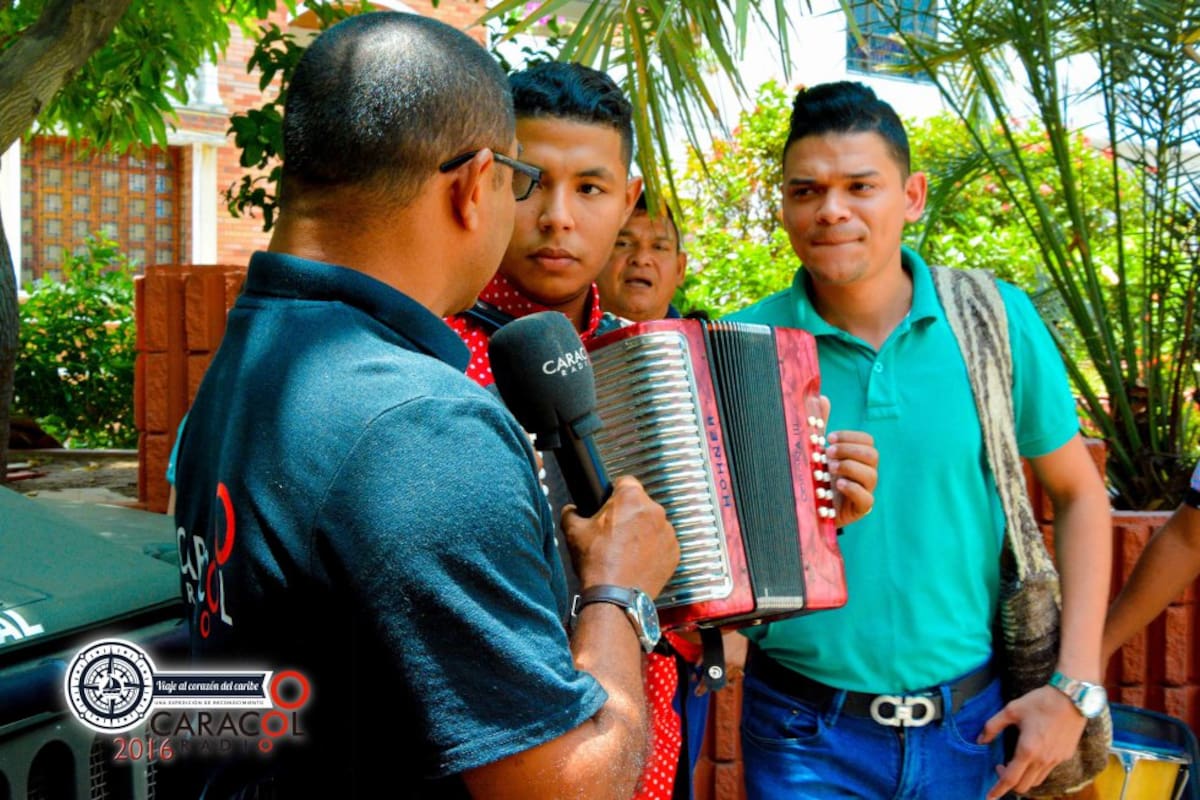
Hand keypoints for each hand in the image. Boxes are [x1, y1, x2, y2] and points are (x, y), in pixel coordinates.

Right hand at [562, 474, 679, 596]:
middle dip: (629, 514)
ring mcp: (667, 532)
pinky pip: (662, 544)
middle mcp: (654, 510)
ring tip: (625, 550)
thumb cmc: (597, 562)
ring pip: (653, 524)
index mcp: (631, 498)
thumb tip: (570, 510)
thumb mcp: (573, 532)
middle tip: (614, 532)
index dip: (615, 492)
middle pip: (641, 504)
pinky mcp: (674, 552)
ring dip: (642, 532)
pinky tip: (637, 561)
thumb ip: (570, 513)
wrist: (616, 596)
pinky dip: (653, 550)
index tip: (610, 504)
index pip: (625, 481)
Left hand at [816, 396, 877, 528]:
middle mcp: (866, 472)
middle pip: (872, 454)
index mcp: (858, 457)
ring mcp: (866, 490)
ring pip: (871, 475)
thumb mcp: (818, 451)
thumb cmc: (819, 476)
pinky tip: (838, 484)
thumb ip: (821, 426)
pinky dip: (853, 488)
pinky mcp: (861, 508)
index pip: (867, 440)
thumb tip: (822, 398)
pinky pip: (867, 498)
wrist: (812, 507)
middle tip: (829, 453)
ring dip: (849, 467)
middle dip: (850, 450)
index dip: (850, 437)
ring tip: (830, 469)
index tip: (829, 438)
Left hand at [977, 685, 1087, 798]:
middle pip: (1023, 786)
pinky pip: (1047, 771)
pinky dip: (1036, 771)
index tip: (989, 797)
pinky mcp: (1064, 756)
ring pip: (1036, 781)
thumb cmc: (1040, 702)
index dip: (998, 789)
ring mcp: (1056, 760)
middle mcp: (1043, 760)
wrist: (1072, 698)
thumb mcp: (1011, 710)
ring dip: (1023, 778)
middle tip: (1000, 766)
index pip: (1010, 778)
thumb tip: (980, 740)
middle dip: (1009, 784)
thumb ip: (992, 726)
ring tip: (1015, 762)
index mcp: (1027, 750)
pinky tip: (1032, 756)